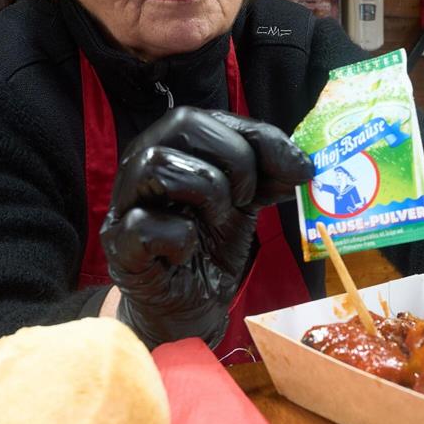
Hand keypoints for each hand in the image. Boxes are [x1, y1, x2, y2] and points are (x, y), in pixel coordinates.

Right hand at [100, 107, 312, 348]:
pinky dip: (179, 237)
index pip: (210, 117)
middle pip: (183, 124)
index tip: (298, 169)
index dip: (260, 137)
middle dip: (235, 159)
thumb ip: (268, 176)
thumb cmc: (211, 247)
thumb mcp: (247, 204)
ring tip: (219, 219)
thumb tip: (303, 165)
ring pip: (158, 165)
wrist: (190, 306)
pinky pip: (144, 225)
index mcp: (174, 149)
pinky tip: (190, 250)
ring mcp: (126, 205)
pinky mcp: (120, 247)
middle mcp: (143, 166)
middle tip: (248, 197)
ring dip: (208, 191)